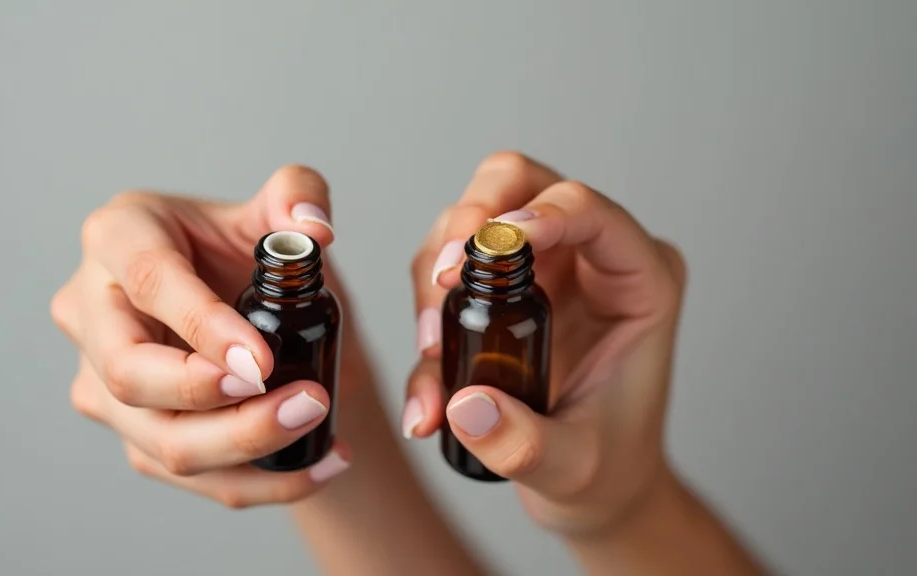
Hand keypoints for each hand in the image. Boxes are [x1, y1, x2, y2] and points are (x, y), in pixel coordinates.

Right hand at [51, 166, 354, 508]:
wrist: (246, 309)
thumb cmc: (243, 251)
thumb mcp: (271, 210)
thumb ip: (299, 194)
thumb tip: (314, 231)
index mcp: (118, 237)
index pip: (147, 281)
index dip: (203, 325)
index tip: (264, 358)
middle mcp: (92, 310)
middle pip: (130, 375)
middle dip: (218, 400)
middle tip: (302, 398)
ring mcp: (102, 380)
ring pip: (158, 441)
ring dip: (245, 446)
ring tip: (319, 421)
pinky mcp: (133, 431)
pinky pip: (189, 476)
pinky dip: (259, 481)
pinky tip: (320, 464)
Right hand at [404, 152, 686, 535]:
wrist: (592, 489)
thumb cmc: (604, 468)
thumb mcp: (572, 468)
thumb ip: (524, 443)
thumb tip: (464, 406)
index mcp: (639, 282)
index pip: (590, 211)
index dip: (537, 216)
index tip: (483, 251)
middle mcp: (590, 257)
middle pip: (517, 183)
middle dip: (469, 221)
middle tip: (441, 280)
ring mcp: (544, 265)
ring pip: (470, 216)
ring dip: (436, 270)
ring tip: (430, 352)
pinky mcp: (505, 286)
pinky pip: (450, 265)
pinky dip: (426, 310)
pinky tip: (428, 391)